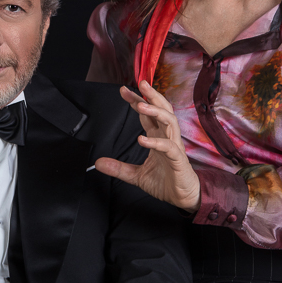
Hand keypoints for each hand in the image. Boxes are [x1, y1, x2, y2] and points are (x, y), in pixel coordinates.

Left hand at [94, 81, 200, 211]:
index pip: (147, 114)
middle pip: (162, 109)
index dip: (137, 101)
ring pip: (169, 121)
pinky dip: (156, 142)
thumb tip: (98, 163)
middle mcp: (167, 137)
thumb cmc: (165, 182)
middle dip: (151, 95)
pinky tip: (142, 139)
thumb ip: (119, 168)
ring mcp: (174, 146)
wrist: (183, 198)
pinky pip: (169, 146)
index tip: (123, 91)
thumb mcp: (136, 176)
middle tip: (140, 84)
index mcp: (158, 137)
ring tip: (140, 105)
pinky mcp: (178, 159)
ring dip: (155, 112)